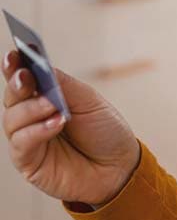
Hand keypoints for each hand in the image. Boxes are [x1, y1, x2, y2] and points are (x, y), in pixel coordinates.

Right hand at [2, 49, 140, 205]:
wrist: (120, 166)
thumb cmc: (106, 132)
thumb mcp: (90, 102)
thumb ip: (64, 85)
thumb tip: (40, 65)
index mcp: (46, 97)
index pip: (24, 79)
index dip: (16, 65)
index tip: (16, 53)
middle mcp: (32, 117)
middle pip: (13, 97)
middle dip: (17, 84)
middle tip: (26, 75)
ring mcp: (28, 139)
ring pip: (12, 119)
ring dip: (32, 109)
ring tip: (55, 106)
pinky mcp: (29, 162)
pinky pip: (21, 144)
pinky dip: (37, 131)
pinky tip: (56, 123)